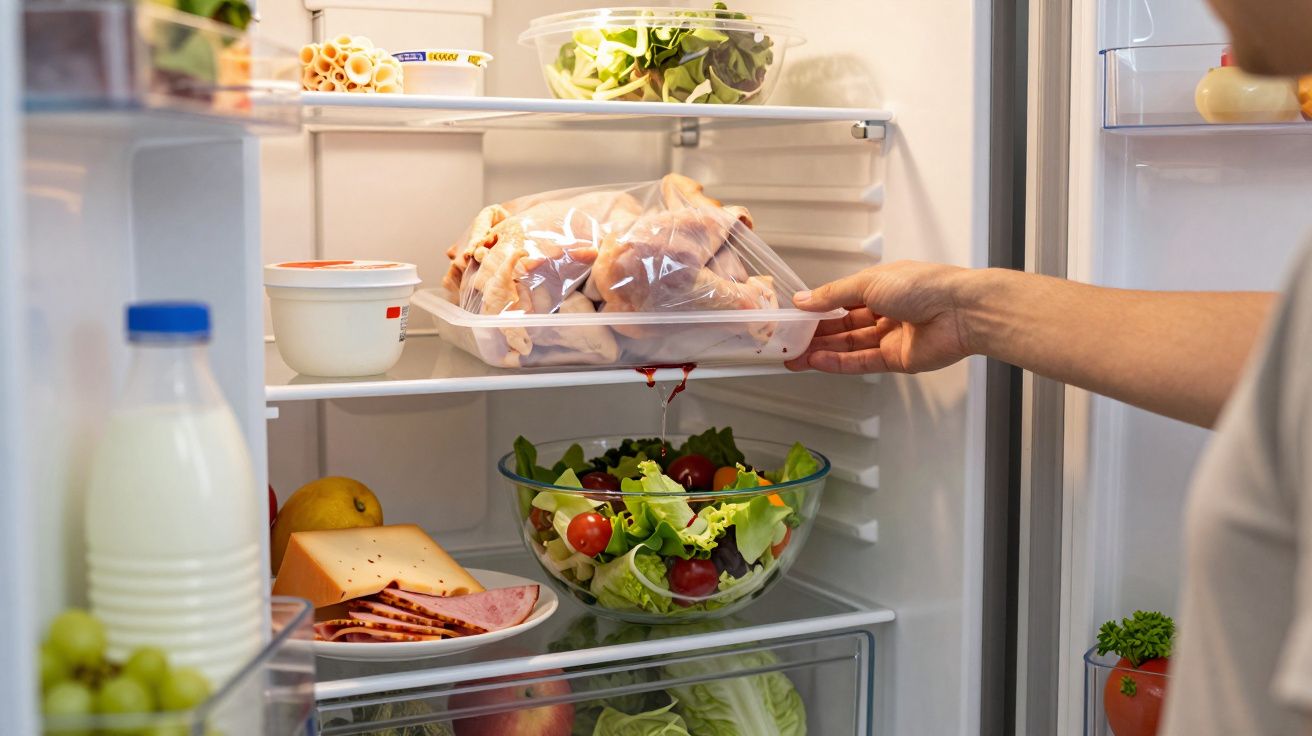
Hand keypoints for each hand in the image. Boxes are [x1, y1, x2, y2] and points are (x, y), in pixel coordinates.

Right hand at [785, 261, 975, 373]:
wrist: (961, 311)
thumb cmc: (921, 286)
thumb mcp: (869, 283)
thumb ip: (833, 295)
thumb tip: (803, 300)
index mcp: (881, 287)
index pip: (842, 300)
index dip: (818, 309)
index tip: (793, 317)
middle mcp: (885, 311)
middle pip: (844, 326)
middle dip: (815, 334)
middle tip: (788, 342)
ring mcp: (891, 337)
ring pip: (850, 346)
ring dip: (822, 351)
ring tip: (795, 356)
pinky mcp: (898, 360)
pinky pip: (863, 362)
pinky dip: (839, 363)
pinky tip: (817, 362)